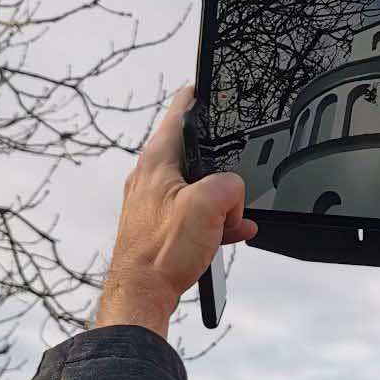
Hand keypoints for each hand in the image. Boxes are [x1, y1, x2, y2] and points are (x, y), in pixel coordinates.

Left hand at [96, 84, 257, 337]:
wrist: (141, 293)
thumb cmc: (161, 250)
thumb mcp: (209, 205)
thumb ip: (229, 185)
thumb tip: (234, 194)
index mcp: (158, 160)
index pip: (181, 111)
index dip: (201, 95)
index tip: (213, 85)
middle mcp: (152, 176)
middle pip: (198, 154)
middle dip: (224, 169)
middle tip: (237, 185)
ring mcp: (156, 201)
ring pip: (200, 187)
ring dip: (223, 202)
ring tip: (235, 222)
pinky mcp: (161, 225)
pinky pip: (196, 214)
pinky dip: (215, 221)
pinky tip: (231, 234)